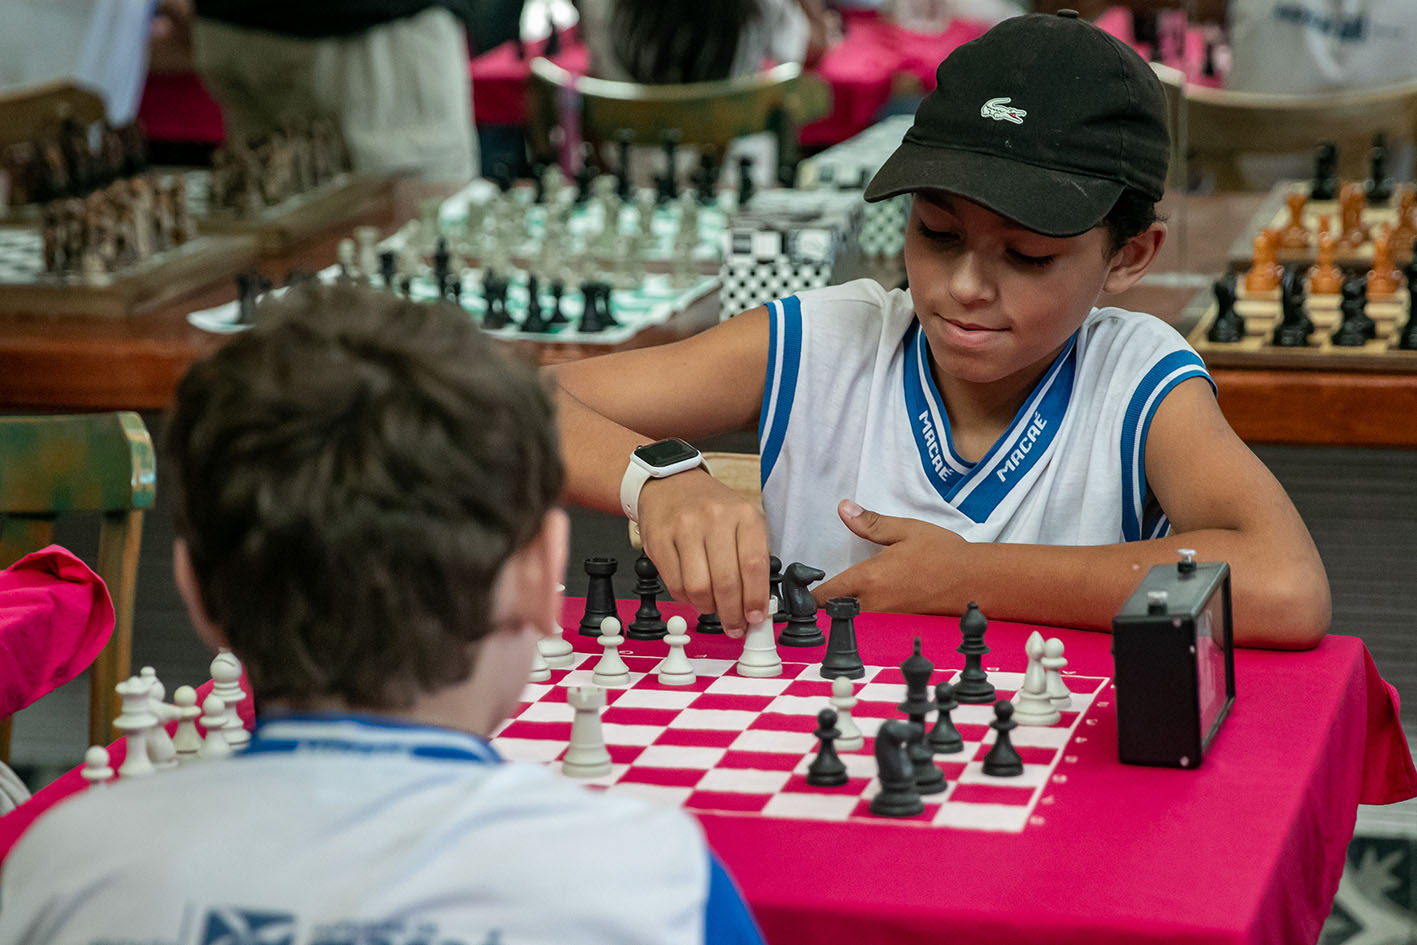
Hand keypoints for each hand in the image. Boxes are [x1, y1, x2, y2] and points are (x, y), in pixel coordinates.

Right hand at [636, 470, 770, 637]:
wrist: (670, 483)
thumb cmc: (711, 507)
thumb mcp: (743, 520)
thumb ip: (753, 559)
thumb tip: (758, 604)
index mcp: (744, 514)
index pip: (755, 565)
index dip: (756, 598)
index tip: (756, 617)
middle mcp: (715, 518)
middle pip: (726, 582)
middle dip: (732, 613)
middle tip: (735, 626)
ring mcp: (684, 527)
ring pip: (699, 588)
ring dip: (708, 608)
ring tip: (713, 608)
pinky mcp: (659, 539)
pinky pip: (675, 584)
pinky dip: (686, 599)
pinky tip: (693, 596)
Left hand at [813, 500, 968, 613]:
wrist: (977, 582)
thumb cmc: (944, 555)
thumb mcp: (906, 530)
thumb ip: (871, 523)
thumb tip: (844, 508)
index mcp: (868, 579)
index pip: (825, 595)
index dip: (808, 596)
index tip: (800, 593)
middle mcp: (873, 605)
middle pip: (834, 614)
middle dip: (823, 609)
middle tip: (815, 600)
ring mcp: (887, 620)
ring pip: (853, 622)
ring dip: (843, 616)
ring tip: (839, 605)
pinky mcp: (900, 627)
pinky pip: (873, 627)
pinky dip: (864, 621)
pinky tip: (868, 611)